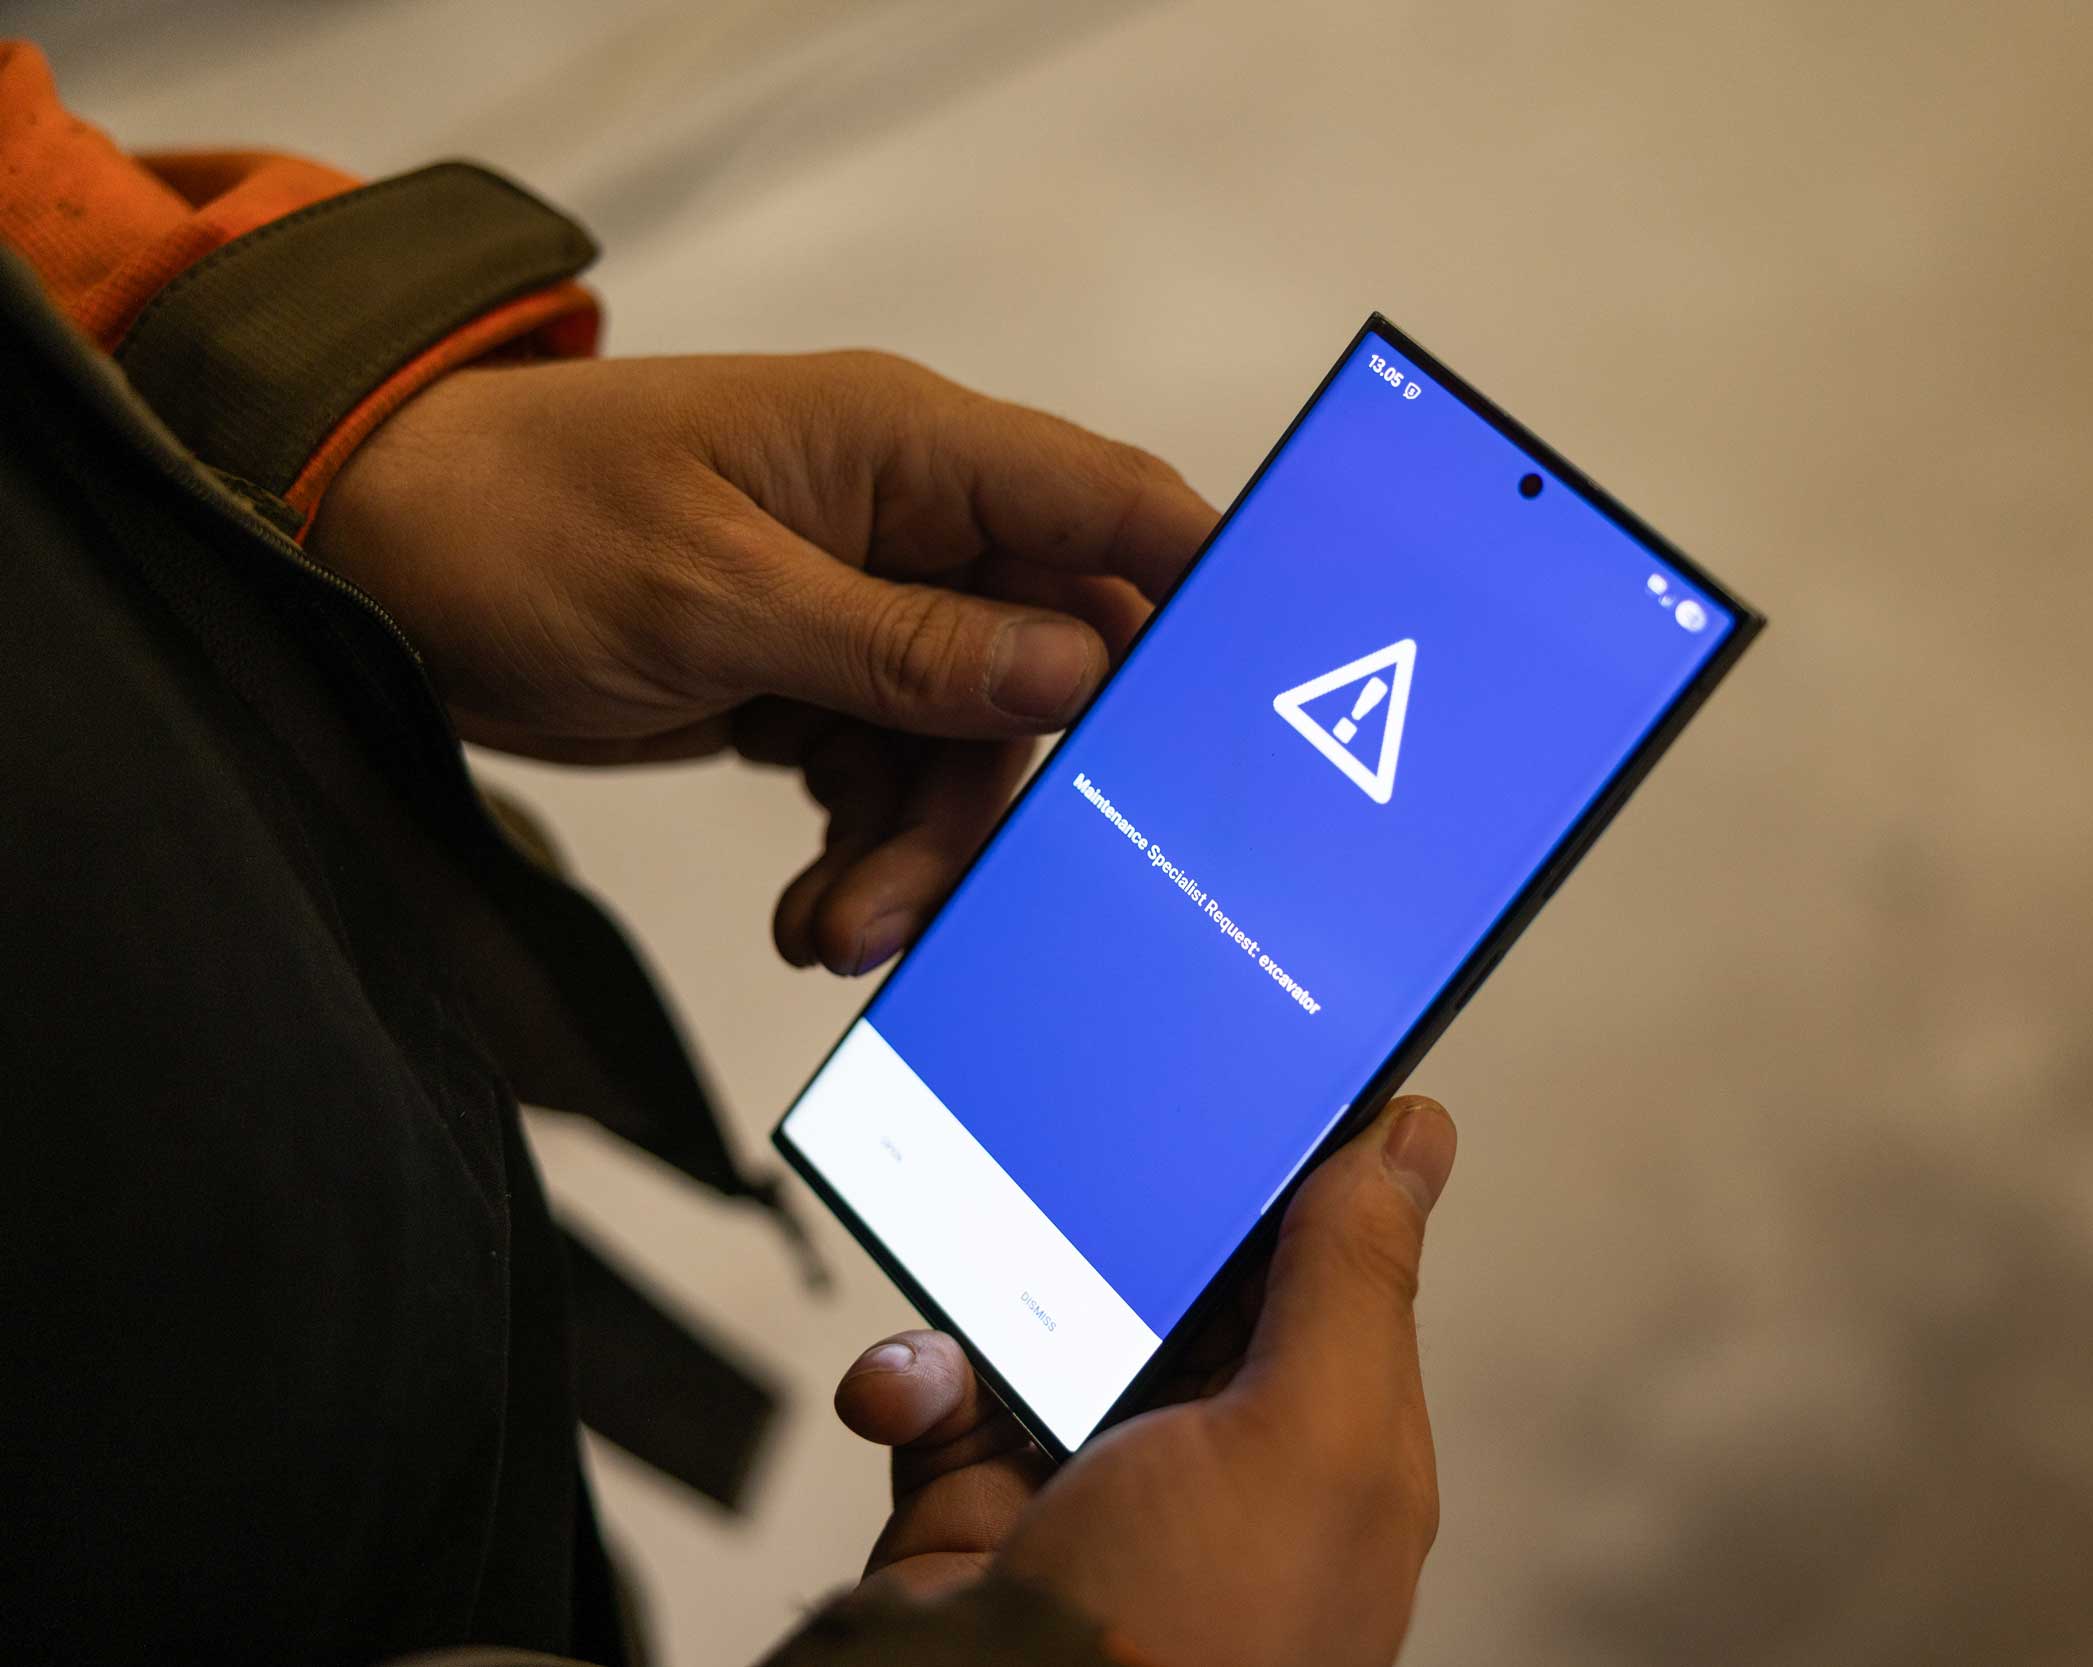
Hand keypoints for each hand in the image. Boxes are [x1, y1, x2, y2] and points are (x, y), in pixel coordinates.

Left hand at [310, 352, 1215, 972]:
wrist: (364, 566)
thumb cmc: (520, 525)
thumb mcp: (714, 596)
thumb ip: (903, 642)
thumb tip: (1078, 668)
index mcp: (904, 450)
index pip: (1106, 504)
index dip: (1198, 588)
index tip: (1254, 707)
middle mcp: (907, 525)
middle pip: (1045, 667)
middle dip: (1001, 793)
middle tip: (936, 897)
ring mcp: (861, 608)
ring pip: (963, 750)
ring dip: (913, 852)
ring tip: (834, 931)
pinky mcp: (811, 681)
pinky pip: (887, 780)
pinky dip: (859, 855)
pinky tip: (812, 913)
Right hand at [831, 1096, 1457, 1666]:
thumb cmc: (1184, 1649)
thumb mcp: (1308, 1441)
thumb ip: (1352, 1280)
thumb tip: (1414, 1139)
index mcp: (1332, 1448)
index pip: (1330, 1269)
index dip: (1296, 1170)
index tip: (1246, 1069)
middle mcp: (1219, 1466)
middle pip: (1183, 1278)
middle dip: (1127, 1212)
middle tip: (1086, 1144)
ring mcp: (1094, 1487)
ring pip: (1050, 1314)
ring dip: (1000, 1279)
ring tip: (977, 1258)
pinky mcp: (977, 1509)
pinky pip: (944, 1389)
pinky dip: (916, 1373)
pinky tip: (919, 1385)